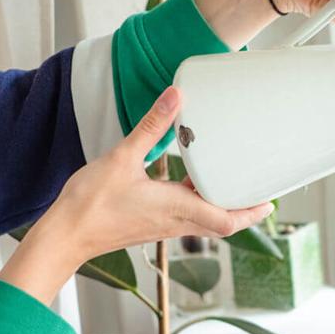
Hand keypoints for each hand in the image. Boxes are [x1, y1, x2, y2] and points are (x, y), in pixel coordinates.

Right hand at [0, 87, 272, 303]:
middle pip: (223, 223)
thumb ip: (152, 126)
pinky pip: (187, 218)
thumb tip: (175, 97)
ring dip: (223, 206)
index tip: (269, 201)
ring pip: (206, 221)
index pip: (227, 219)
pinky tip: (191, 185)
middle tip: (260, 193)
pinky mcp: (151, 226)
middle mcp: (176, 222)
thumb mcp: (123, 157)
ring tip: (233, 185)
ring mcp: (164, 227)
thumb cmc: (91, 204)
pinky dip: (200, 204)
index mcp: (177, 208)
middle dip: (245, 210)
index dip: (252, 212)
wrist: (65, 235)